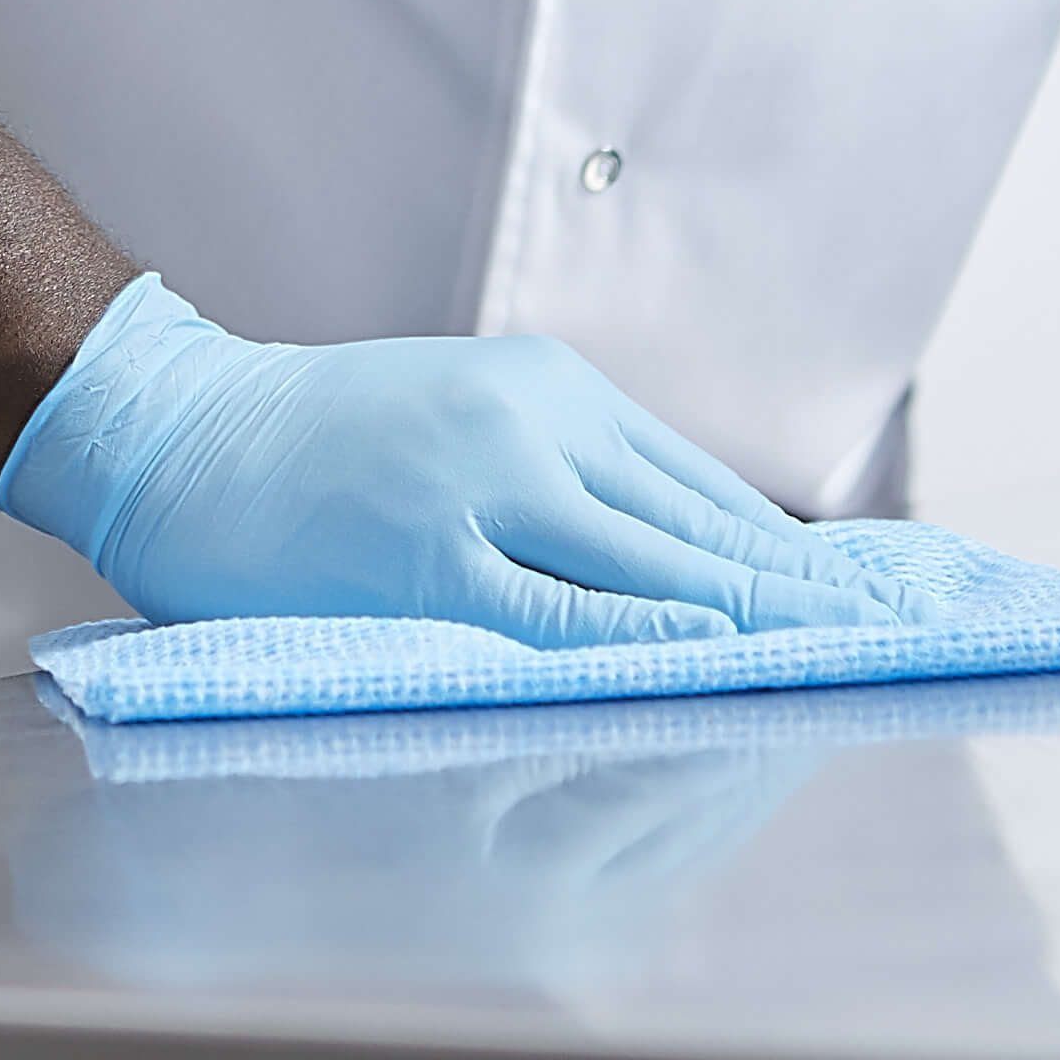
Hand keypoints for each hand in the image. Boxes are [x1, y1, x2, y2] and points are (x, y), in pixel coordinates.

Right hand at [0, 274, 899, 645]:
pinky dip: (643, 640)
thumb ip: (568, 477)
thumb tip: (688, 563)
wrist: (178, 430)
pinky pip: (559, 613)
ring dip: (745, 623)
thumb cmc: (319, 444)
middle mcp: (532, 425)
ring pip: (649, 566)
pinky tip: (705, 664)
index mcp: (550, 390)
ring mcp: (480, 488)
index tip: (857, 607)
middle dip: (793, 598)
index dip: (785, 556)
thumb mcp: (466, 416)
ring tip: (825, 669)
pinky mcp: (426, 557)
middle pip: (697, 525)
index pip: (701, 486)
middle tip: (881, 647)